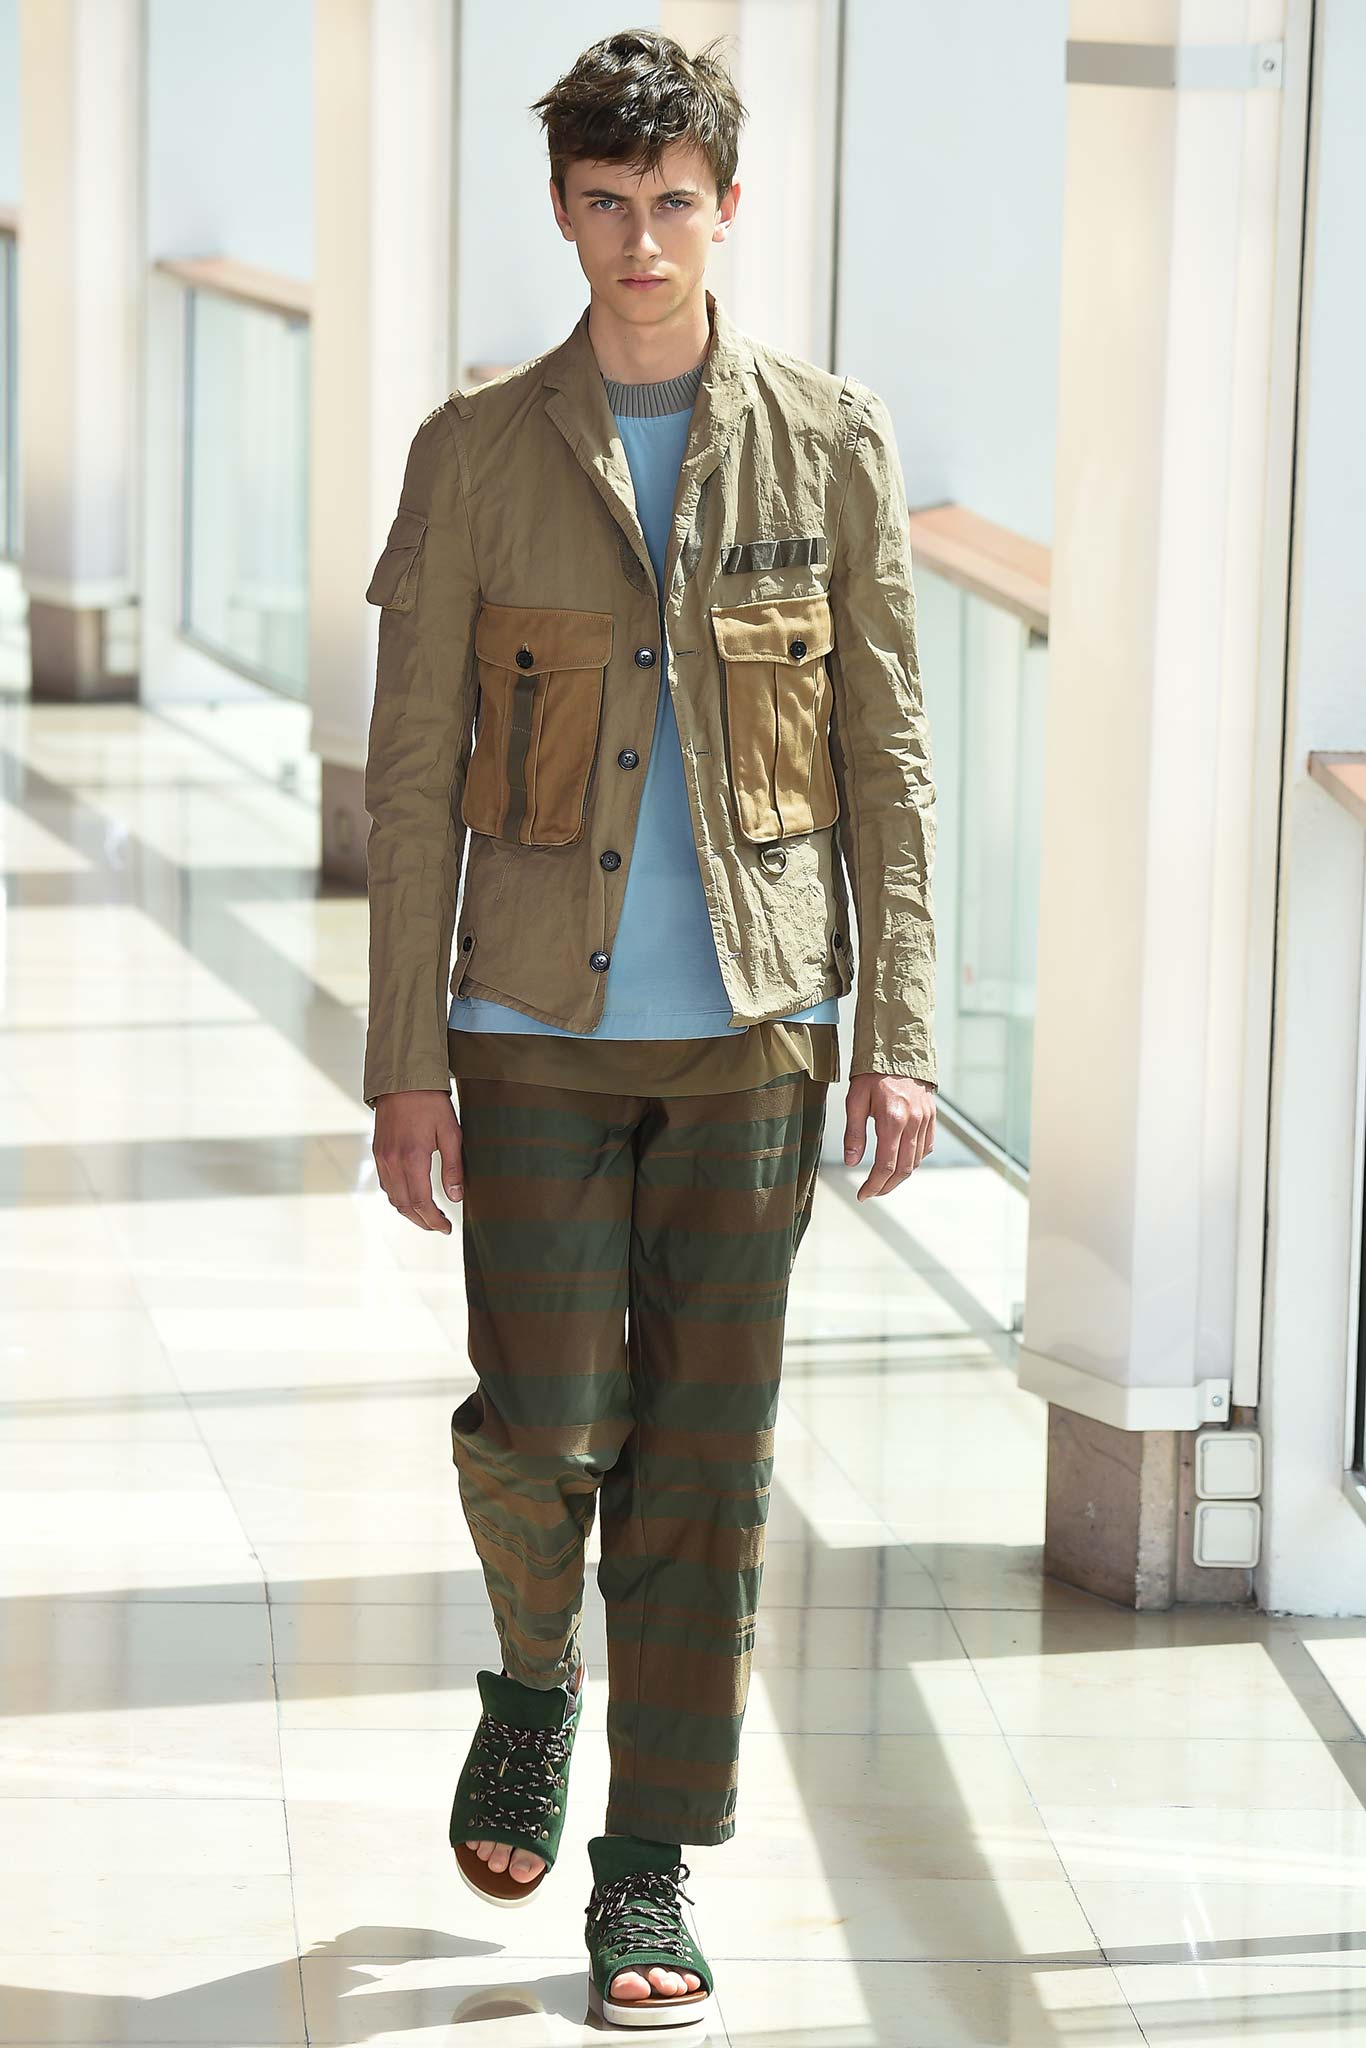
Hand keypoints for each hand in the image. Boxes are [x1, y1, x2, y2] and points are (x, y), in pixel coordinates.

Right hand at [373, 1089, 464, 1231]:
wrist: (403, 1080)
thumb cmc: (430, 1103)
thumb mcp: (451, 1133)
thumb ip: (453, 1167)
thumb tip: (455, 1197)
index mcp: (412, 1158)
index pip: (421, 1202)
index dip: (434, 1220)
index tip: (447, 1228)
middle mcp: (392, 1161)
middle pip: (404, 1205)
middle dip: (422, 1221)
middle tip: (439, 1226)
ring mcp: (382, 1157)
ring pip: (392, 1197)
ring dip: (408, 1211)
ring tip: (427, 1216)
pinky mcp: (378, 1151)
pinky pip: (385, 1183)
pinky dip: (398, 1196)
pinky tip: (411, 1196)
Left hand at [843, 1072, 935, 1199]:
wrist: (899, 1049)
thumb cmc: (872, 1073)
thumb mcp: (855, 1100)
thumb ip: (854, 1133)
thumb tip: (852, 1163)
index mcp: (893, 1119)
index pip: (885, 1165)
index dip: (874, 1185)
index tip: (862, 1195)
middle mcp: (913, 1122)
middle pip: (903, 1169)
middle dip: (886, 1187)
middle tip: (871, 1193)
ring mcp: (926, 1120)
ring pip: (916, 1161)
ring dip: (899, 1176)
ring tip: (882, 1181)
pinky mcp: (932, 1117)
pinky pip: (926, 1148)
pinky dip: (914, 1160)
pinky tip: (900, 1161)